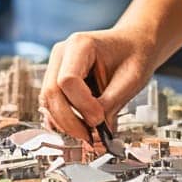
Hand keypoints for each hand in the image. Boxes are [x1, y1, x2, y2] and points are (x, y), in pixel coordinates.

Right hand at [40, 25, 157, 142]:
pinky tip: (80, 127)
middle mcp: (62, 53)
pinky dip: (63, 119)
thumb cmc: (134, 55)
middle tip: (91, 137)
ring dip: (65, 122)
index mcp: (80, 44)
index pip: (68, 79)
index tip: (100, 120)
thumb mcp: (130, 80)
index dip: (82, 105)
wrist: (133, 45)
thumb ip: (110, 105)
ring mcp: (56, 66)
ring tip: (88, 134)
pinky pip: (51, 103)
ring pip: (47, 101)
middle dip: (69, 120)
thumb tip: (97, 133)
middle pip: (52, 92)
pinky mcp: (57, 80)